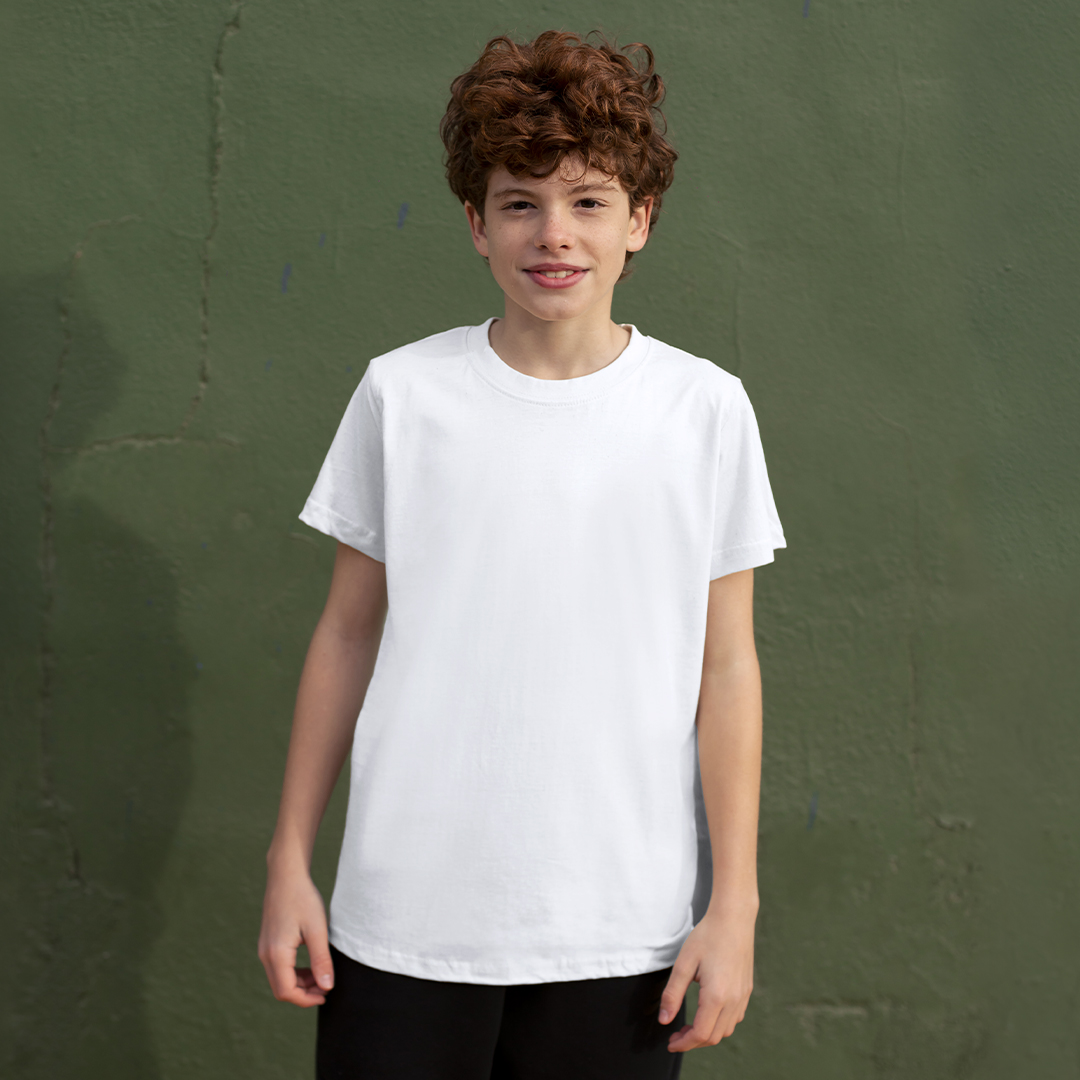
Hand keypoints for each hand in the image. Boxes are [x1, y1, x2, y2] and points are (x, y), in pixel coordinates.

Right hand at [257, 860, 334, 1006]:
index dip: (306, 999)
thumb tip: (327, 987)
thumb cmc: (303, 899)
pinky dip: (294, 973)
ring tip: (321, 977)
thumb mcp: (317, 930)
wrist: (286, 876)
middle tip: (326, 988)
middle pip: (281, 989)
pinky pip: (279, 968)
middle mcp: (265, 955)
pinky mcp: (268, 944)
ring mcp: (264, 949)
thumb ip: (321, 960)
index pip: (287, 991)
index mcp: (276, 953)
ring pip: (279, 979)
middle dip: (304, 994)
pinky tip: (311, 966)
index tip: (326, 994)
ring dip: (300, 984)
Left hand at [657, 906, 755, 1051]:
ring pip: (726, 1030)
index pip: (700, 1034)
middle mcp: (734, 1001)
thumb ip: (672, 994)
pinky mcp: (746, 990)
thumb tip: (664, 1020)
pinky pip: (734, 1018)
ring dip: (707, 1034)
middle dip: (693, 1042)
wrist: (734, 919)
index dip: (683, 1044)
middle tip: (675, 1035)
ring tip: (689, 1026)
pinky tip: (707, 1013)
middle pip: (713, 1037)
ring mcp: (743, 996)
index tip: (670, 1043)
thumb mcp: (684, 963)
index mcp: (717, 996)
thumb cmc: (707, 937)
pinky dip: (719, 1024)